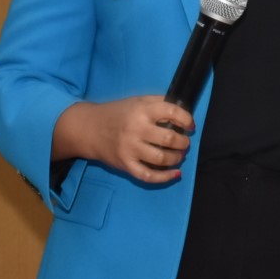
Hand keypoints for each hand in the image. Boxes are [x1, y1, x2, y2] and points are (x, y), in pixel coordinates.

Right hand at [52, 96, 192, 183]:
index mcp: (142, 110)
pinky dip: (164, 177)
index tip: (190, 126)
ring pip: (162, 158)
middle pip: (169, 138)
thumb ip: (159, 102)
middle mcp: (136, 129)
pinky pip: (147, 175)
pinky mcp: (125, 164)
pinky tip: (175, 174)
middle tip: (184, 143)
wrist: (89, 129)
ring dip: (177, 158)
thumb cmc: (117, 113)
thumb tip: (183, 110)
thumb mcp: (137, 100)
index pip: (172, 112)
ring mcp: (130, 149)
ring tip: (179, 155)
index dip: (186, 120)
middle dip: (183, 142)